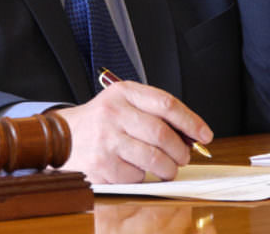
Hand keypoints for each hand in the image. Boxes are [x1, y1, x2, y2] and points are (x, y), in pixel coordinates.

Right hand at [52, 80, 212, 183]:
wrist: (64, 136)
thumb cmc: (102, 121)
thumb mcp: (124, 103)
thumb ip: (154, 112)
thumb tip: (190, 135)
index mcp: (124, 92)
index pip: (166, 104)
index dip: (190, 120)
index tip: (204, 134)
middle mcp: (114, 113)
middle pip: (162, 133)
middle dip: (180, 150)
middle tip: (184, 157)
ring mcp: (106, 139)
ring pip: (153, 158)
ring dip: (168, 168)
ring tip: (167, 168)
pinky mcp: (101, 164)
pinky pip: (136, 175)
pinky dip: (143, 177)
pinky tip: (137, 169)